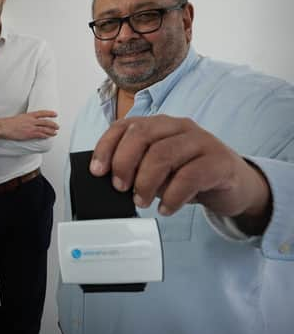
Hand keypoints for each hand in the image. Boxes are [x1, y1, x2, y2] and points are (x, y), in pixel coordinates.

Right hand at [0, 110, 58, 139]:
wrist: (5, 127)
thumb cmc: (10, 123)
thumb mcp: (20, 117)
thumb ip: (27, 119)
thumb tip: (31, 122)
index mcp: (29, 115)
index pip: (42, 113)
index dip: (50, 113)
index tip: (55, 114)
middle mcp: (32, 121)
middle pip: (46, 122)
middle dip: (53, 124)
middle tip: (57, 126)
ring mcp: (31, 127)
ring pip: (45, 129)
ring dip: (51, 131)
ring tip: (55, 133)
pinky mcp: (30, 134)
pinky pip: (40, 135)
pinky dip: (46, 135)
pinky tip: (48, 137)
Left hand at [90, 115, 270, 230]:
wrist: (235, 185)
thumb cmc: (189, 174)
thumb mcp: (157, 170)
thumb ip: (136, 168)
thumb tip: (110, 181)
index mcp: (159, 125)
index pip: (124, 126)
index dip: (106, 147)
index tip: (97, 171)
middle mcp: (179, 126)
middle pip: (142, 135)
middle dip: (124, 163)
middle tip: (120, 188)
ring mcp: (201, 141)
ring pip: (164, 154)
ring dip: (146, 182)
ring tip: (141, 202)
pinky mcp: (219, 161)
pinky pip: (190, 176)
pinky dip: (172, 196)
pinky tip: (167, 208)